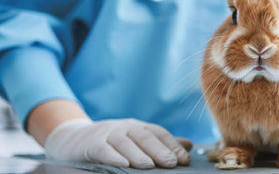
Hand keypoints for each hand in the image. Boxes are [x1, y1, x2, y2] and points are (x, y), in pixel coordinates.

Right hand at [44, 118, 190, 168]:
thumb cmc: (112, 142)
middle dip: (159, 150)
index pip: (158, 133)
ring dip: (138, 154)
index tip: (184, 159)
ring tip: (149, 166)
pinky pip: (103, 150)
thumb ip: (162, 143)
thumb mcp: (136, 140)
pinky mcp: (92, 144)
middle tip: (172, 163)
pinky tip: (122, 164)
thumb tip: (189, 146)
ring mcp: (108, 134)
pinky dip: (113, 156)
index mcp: (138, 127)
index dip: (172, 145)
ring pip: (125, 143)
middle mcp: (125, 128)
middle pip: (144, 137)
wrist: (74, 139)